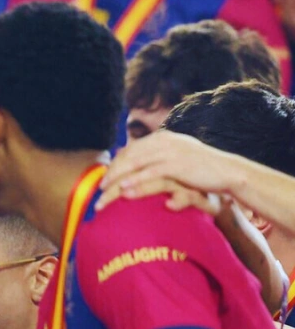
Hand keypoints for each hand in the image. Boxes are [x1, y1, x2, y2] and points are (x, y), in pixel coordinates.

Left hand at [97, 130, 244, 211]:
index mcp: (163, 137)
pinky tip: (124, 191)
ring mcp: (170, 151)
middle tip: (99, 188)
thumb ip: (159, 157)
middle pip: (129, 156)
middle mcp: (164, 141)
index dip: (116, 164)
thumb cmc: (202, 169)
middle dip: (113, 172)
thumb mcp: (178, 157)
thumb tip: (138, 160)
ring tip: (105, 191)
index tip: (105, 178)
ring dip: (118, 178)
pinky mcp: (177, 164)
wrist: (228, 171)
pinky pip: (150, 173)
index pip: (132, 149)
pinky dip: (135, 181)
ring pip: (135, 164)